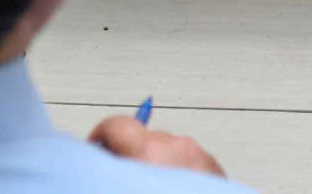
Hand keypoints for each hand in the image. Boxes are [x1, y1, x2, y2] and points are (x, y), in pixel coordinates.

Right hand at [88, 115, 227, 176]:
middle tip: (125, 174)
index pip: (114, 124)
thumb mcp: (119, 183)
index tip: (96, 146)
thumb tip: (103, 159)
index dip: (100, 135)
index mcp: (147, 152)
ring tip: (152, 185)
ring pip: (170, 149)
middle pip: (144, 137)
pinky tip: (174, 187)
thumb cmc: (159, 193)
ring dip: (159, 163)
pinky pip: (190, 160)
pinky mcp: (215, 169)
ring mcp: (199, 157)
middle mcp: (176, 148)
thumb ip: (111, 167)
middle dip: (133, 153)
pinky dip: (181, 171)